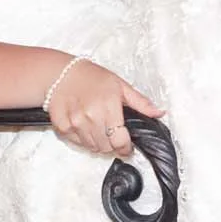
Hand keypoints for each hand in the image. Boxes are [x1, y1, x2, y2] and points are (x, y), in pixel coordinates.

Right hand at [46, 58, 164, 154]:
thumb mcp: (121, 86)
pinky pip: (77, 143)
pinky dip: (83, 139)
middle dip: (112, 144)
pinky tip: (84, 126)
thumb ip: (141, 103)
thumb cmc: (92, 77)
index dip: (125, 148)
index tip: (127, 148)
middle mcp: (91, 117)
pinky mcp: (62, 127)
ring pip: (92, 147)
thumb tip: (160, 113)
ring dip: (98, 142)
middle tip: (112, 134)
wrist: (61, 73)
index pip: (119, 141)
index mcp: (108, 106)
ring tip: (99, 128)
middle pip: (106, 147)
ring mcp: (75, 123)